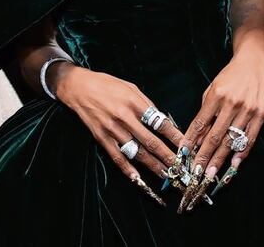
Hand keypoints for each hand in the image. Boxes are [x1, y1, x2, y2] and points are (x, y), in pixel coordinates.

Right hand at [56, 65, 183, 200]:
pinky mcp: (101, 137)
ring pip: (136, 152)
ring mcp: (112, 129)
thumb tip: (162, 119)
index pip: (160, 123)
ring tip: (166, 175)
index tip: (185, 147)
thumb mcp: (130, 87)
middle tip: (180, 168)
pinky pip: (117, 156)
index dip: (174, 137)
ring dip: (152, 166)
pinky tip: (138, 178)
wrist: (78, 87)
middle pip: (151, 141)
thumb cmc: (106, 85)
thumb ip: (146, 104)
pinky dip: (127, 169)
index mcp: (134, 102)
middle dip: (167, 157)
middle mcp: (124, 117)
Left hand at [178, 44, 263, 210]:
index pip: (200, 122)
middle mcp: (232, 103)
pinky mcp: (260, 115)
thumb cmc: (228, 78)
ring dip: (220, 159)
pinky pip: (250, 139)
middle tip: (196, 173)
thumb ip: (205, 113)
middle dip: (204, 156)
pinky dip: (242, 153)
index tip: (183, 154)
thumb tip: (196, 138)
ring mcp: (248, 110)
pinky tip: (234, 165)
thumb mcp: (211, 90)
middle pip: (216, 135)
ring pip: (232, 140)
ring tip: (211, 174)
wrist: (253, 64)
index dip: (191, 140)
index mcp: (216, 95)